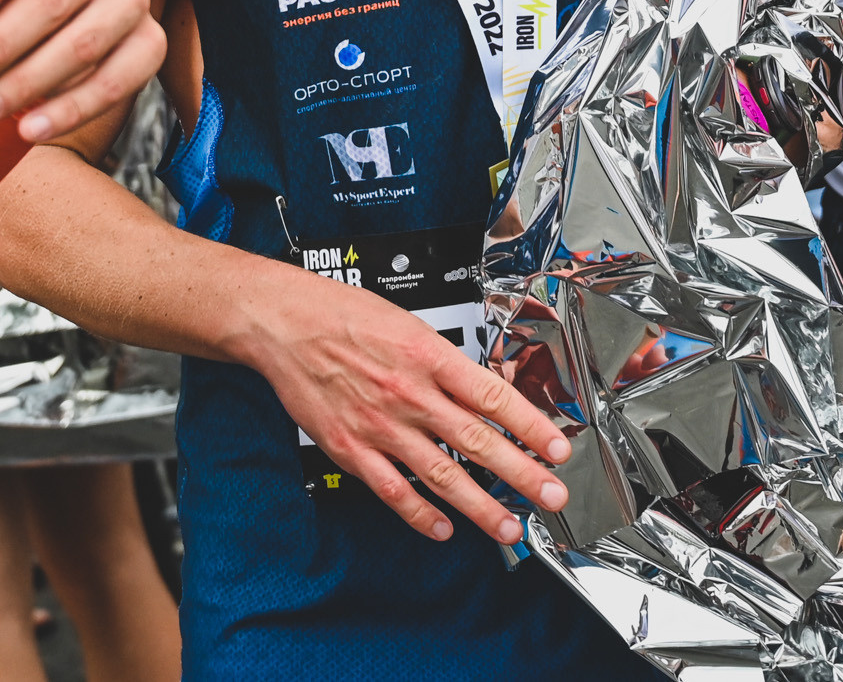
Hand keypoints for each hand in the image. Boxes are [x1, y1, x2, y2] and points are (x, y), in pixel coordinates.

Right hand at [226, 257, 570, 545]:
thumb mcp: (409, 322)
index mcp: (428, 355)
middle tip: (552, 495)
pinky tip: (443, 528)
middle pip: (476, 441)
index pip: (492, 397)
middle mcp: (408, 394)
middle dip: (521, 474)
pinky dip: (419, 514)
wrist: (284, 322)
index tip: (557, 448)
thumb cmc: (343, 313)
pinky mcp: (350, 448)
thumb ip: (445, 360)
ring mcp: (379, 425)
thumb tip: (483, 390)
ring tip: (509, 527)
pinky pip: (392, 489)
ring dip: (479, 506)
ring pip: (440, 474)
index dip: (530, 426)